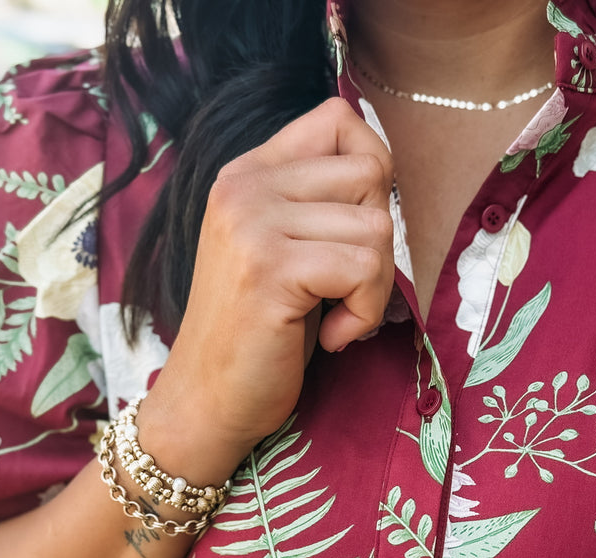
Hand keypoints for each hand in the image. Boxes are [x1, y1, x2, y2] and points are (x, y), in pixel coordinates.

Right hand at [144, 97, 394, 472]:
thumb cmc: (260, 336)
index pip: (338, 119)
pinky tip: (333, 336)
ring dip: (375, 287)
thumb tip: (386, 172)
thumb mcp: (286, 252)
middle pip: (371, 174)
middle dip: (380, 242)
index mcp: (248, 173)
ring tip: (337, 317)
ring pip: (377, 227)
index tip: (356, 230)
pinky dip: (365, 314)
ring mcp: (253, 223)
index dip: (372, 170)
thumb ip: (319, 204)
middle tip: (347, 289)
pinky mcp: (270, 269)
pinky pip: (364, 270)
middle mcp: (245, 186)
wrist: (209, 400)